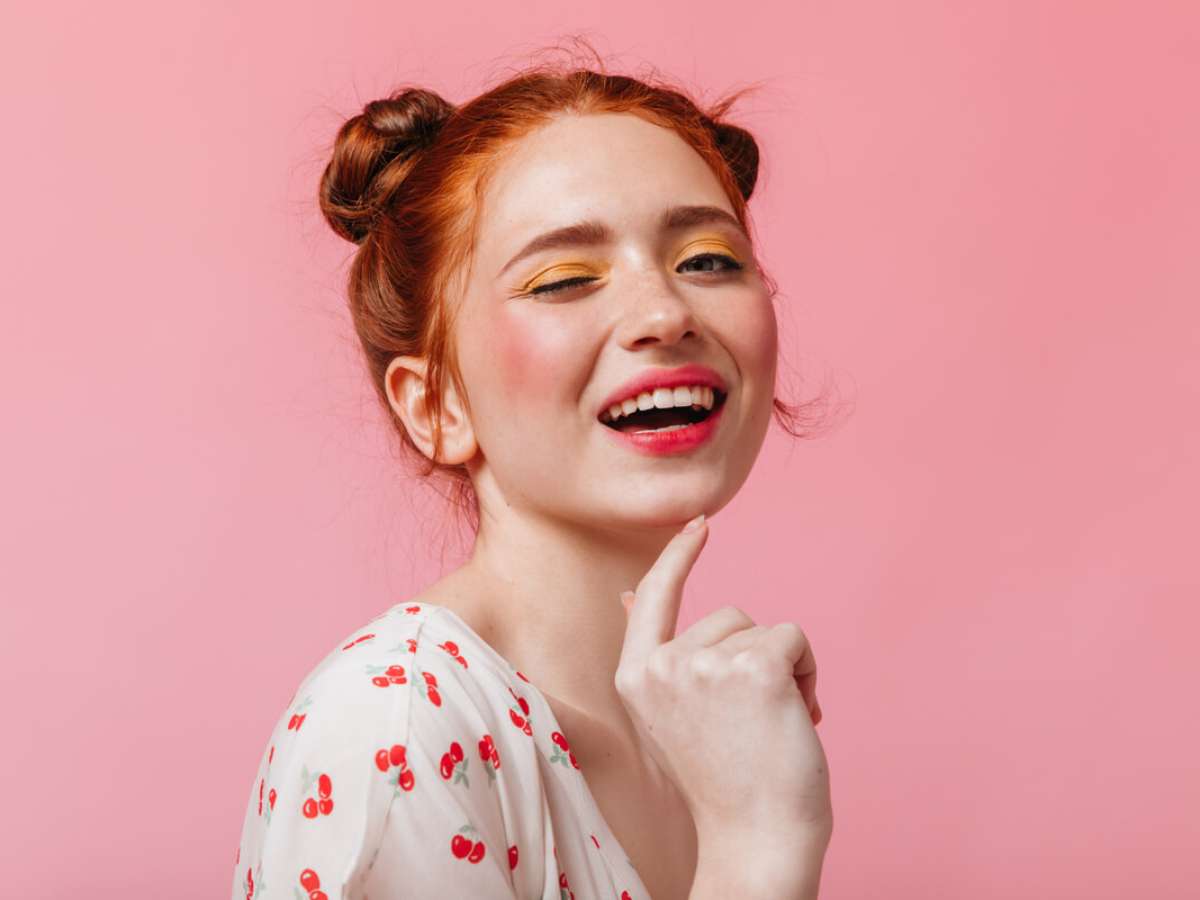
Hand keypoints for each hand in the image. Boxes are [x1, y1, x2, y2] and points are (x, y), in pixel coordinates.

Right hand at [614, 515, 832, 846]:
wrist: (756, 838)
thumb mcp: (670, 712)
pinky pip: (794, 639)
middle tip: (753, 721)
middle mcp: (663, 665)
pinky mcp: (754, 665)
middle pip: (729, 616)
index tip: (699, 524)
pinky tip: (795, 717)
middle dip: (753, 657)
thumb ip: (655, 652)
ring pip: (765, 630)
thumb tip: (627, 595)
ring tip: (773, 725)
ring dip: (783, 669)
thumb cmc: (723, 780)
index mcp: (636, 677)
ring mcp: (705, 662)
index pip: (653, 597)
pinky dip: (808, 673)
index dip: (677, 557)